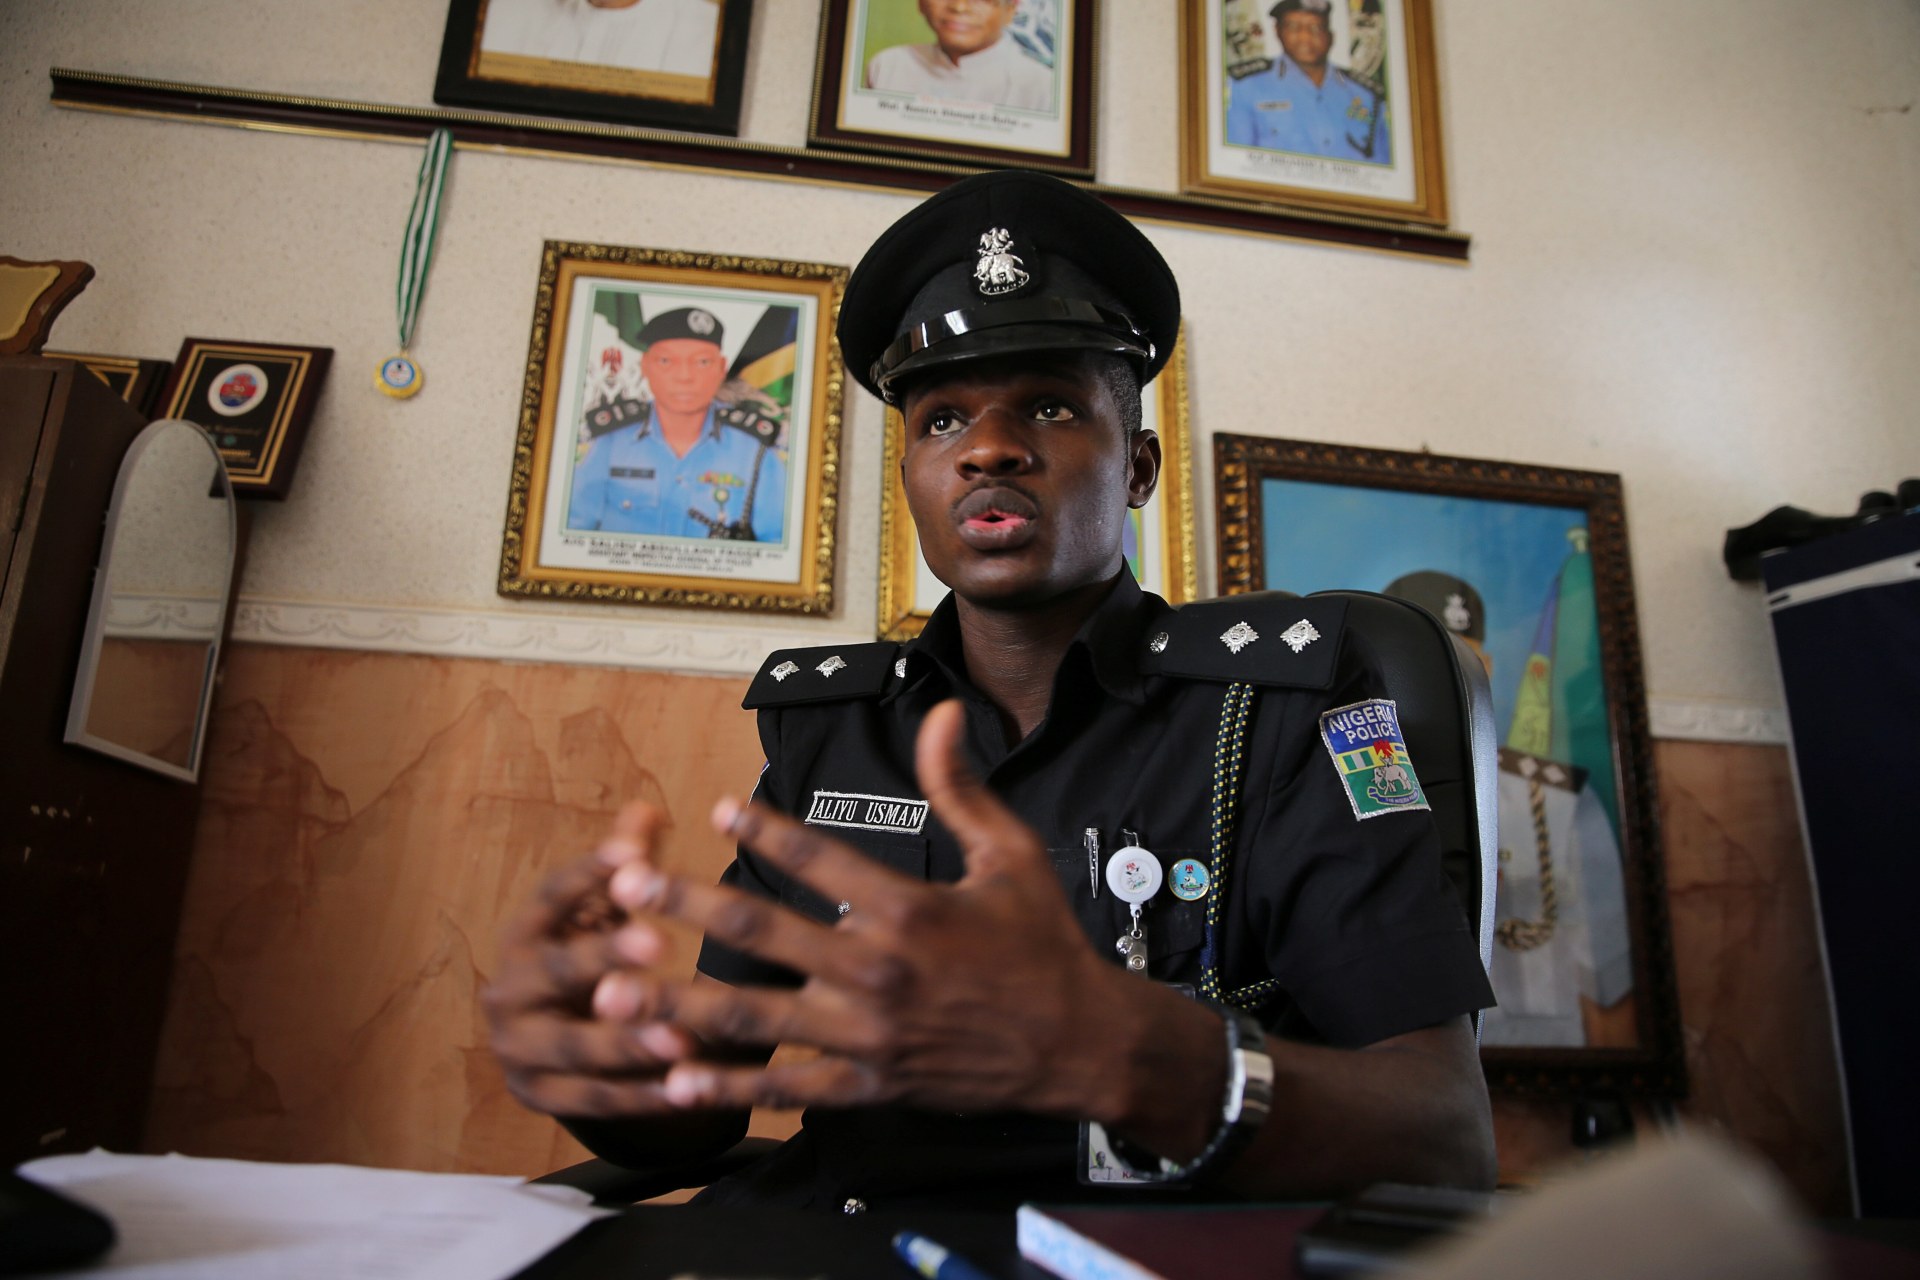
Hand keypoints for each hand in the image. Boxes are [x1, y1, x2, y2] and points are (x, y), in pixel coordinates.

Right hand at [483, 803, 720, 1119]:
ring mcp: (518, 1047)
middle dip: (606, 957)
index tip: (634, 853)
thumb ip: (626, 865)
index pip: (552, 896)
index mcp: (524, 933)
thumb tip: (646, 812)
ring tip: (682, 1036)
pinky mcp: (540, 1096)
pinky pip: (594, 1099)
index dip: (590, 873)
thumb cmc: (587, 957)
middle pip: (556, 971)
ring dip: (629, 1041)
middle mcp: (509, 988)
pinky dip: (641, 1096)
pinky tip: (687, 1088)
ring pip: (575, 1045)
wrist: (549, 1045)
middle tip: (662, 940)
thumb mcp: (602, 913)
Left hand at [604, 699, 1140, 1120]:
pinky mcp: (869, 1085)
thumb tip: (940, 714)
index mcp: (909, 908)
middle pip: (761, 932)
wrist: (1079, 1043)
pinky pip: (787, 1089)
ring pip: (755, 1016)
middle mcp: (878, 970)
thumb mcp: (1010, 853)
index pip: (816, 856)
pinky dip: (729, 1087)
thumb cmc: (1043, 943)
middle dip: (683, 907)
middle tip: (625, 888)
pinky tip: (676, 1080)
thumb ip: (961, 786)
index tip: (717, 809)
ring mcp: (868, 1034)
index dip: (761, 828)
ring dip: (677, 1004)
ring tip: (614, 993)